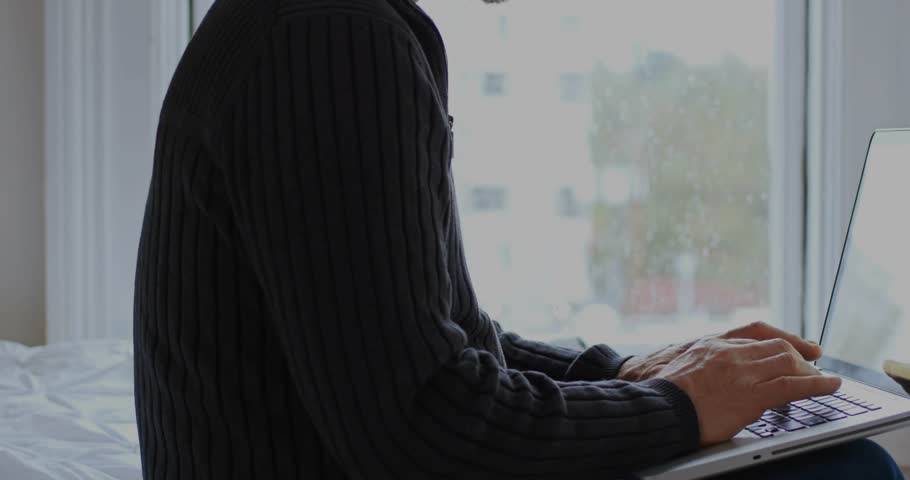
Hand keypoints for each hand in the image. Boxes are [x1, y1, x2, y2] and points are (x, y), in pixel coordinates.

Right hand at [657, 335, 840, 445]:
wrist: (656, 405)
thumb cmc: (659, 391)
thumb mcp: (676, 363)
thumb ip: (700, 362)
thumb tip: (707, 373)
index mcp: (712, 344)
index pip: (755, 330)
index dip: (781, 336)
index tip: (796, 343)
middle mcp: (731, 353)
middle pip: (776, 345)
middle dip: (800, 354)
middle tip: (814, 363)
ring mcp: (742, 372)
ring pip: (788, 362)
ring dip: (810, 371)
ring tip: (825, 379)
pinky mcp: (751, 395)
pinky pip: (792, 386)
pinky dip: (817, 384)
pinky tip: (831, 385)